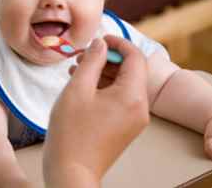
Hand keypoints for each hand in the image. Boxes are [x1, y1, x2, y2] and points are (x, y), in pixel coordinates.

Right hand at [43, 36, 149, 186]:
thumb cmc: (72, 133)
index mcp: (133, 96)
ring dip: (104, 73)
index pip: (135, 57)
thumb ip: (92, 61)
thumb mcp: (78, 89)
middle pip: (131, 70)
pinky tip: (82, 86)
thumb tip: (100, 44)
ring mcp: (134, 119)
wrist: (71, 172)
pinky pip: (121, 99)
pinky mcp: (126, 127)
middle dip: (108, 58)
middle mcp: (140, 108)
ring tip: (77, 70)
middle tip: (83, 56)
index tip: (99, 39)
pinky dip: (105, 89)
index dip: (118, 43)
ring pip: (124, 85)